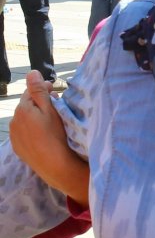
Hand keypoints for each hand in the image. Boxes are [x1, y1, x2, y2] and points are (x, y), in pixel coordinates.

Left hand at [10, 70, 89, 207]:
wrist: (54, 164)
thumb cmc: (56, 135)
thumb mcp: (51, 110)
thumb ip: (39, 91)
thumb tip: (31, 72)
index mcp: (23, 108)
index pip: (30, 92)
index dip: (43, 89)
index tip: (55, 91)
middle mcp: (14, 120)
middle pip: (27, 105)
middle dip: (39, 103)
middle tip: (56, 106)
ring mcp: (14, 135)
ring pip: (24, 119)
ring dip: (35, 117)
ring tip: (50, 122)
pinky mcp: (17, 146)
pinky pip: (23, 132)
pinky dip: (32, 130)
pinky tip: (43, 135)